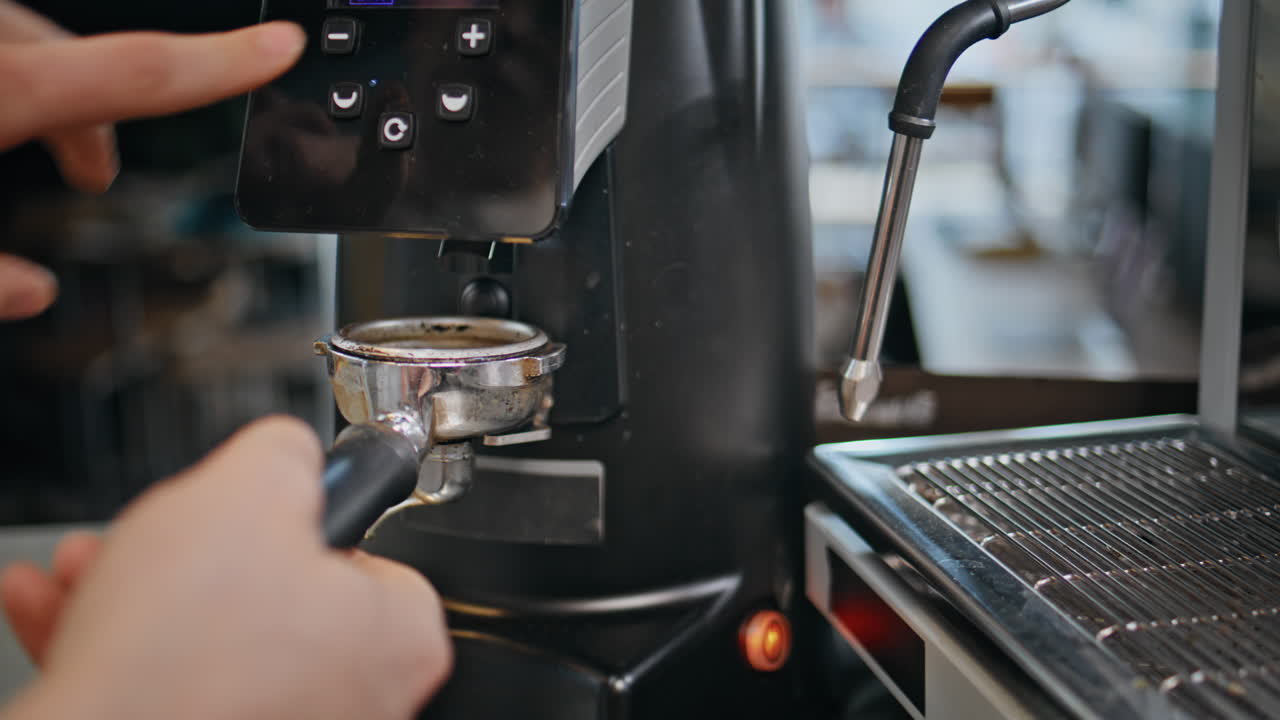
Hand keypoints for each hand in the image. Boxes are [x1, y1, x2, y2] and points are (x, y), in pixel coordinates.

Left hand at [0, 2, 305, 320]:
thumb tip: (34, 292)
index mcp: (2, 90)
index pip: (141, 73)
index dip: (224, 63)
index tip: (284, 44)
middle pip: (90, 60)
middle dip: (100, 118)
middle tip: (96, 171)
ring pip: (35, 46)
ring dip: (51, 94)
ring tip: (48, 144)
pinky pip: (0, 44)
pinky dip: (15, 76)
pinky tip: (2, 117)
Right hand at [0, 417, 451, 719]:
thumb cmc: (190, 650)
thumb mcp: (253, 486)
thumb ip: (287, 454)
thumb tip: (290, 451)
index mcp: (397, 639)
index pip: (369, 552)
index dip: (301, 520)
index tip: (257, 512)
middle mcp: (359, 699)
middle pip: (279, 593)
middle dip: (196, 553)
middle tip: (161, 535)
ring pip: (213, 639)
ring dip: (146, 592)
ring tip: (96, 568)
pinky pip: (174, 684)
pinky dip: (123, 647)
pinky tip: (65, 607)